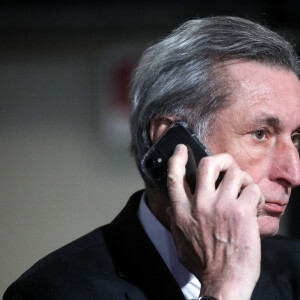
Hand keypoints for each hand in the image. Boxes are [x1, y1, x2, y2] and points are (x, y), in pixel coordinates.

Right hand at [167, 144, 264, 299]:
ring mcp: (221, 206)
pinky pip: (252, 189)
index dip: (177, 159)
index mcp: (182, 211)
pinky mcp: (242, 212)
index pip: (174, 177)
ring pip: (235, 173)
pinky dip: (256, 195)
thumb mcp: (179, 241)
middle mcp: (199, 205)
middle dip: (220, 159)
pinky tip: (254, 207)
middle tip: (226, 165)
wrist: (223, 283)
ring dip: (242, 180)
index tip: (181, 150)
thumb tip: (172, 206)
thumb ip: (175, 220)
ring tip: (244, 192)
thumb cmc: (203, 264)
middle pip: (208, 165)